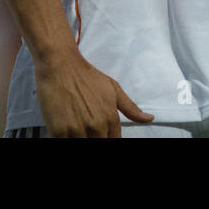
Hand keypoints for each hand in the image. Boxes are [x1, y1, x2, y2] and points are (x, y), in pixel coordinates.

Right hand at [33, 46, 153, 136]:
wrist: (60, 63)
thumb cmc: (85, 75)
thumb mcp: (113, 89)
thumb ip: (131, 108)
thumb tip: (149, 119)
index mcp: (110, 118)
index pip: (114, 142)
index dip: (107, 140)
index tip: (100, 134)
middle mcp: (96, 126)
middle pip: (98, 145)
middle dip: (93, 139)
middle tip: (86, 129)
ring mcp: (77, 129)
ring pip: (82, 145)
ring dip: (80, 138)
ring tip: (76, 128)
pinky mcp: (59, 130)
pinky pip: (64, 143)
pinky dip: (65, 138)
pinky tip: (65, 131)